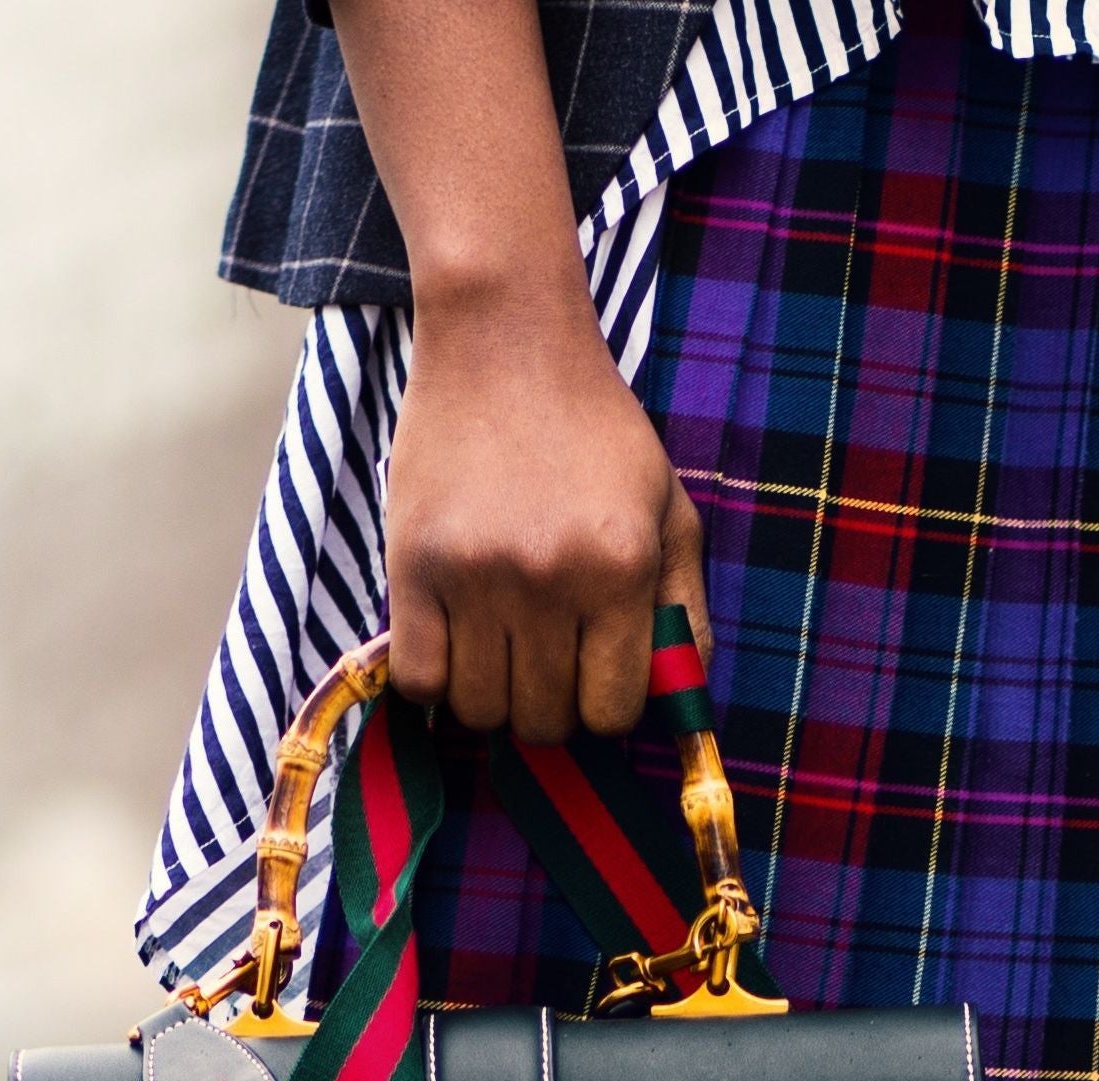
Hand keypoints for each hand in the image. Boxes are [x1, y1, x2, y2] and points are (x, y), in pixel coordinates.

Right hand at [384, 280, 708, 741]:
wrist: (505, 342)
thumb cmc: (597, 430)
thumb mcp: (668, 509)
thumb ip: (684, 608)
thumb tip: (683, 701)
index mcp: (620, 569)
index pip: (610, 712)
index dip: (603, 707)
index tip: (591, 677)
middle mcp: (549, 579)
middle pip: (543, 720)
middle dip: (549, 705)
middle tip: (543, 660)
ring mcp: (476, 575)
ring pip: (480, 710)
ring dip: (492, 697)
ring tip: (498, 650)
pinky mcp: (414, 563)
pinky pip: (419, 679)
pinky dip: (436, 680)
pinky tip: (452, 643)